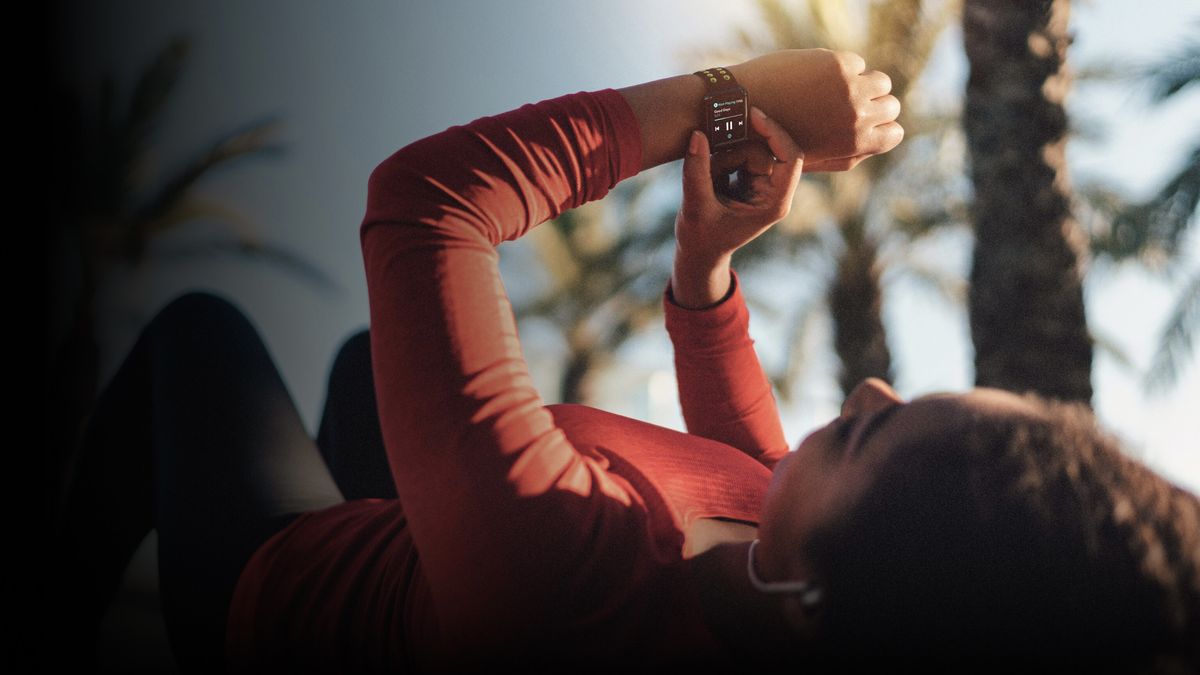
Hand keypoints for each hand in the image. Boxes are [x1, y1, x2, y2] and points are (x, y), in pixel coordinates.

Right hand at [669, 106, 803, 307]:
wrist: (698, 252)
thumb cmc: (701, 237)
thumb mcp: (695, 206)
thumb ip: (696, 171)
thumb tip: (698, 135)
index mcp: (774, 204)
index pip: (790, 159)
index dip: (775, 133)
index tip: (753, 116)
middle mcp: (774, 193)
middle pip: (766, 151)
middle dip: (737, 150)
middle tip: (713, 149)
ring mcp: (763, 185)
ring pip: (750, 151)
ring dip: (724, 159)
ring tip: (709, 182)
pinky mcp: (749, 180)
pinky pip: (739, 156)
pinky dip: (720, 162)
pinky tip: (712, 182)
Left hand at [731, 49, 901, 171]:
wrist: (745, 110)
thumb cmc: (777, 140)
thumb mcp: (816, 160)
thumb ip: (850, 154)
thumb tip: (877, 140)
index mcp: (856, 144)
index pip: (895, 133)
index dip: (882, 127)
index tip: (866, 122)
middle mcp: (858, 117)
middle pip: (891, 104)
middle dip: (875, 103)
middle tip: (851, 102)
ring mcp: (850, 89)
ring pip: (881, 81)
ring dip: (864, 83)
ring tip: (840, 88)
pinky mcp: (838, 65)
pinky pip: (857, 62)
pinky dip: (842, 68)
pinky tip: (819, 75)